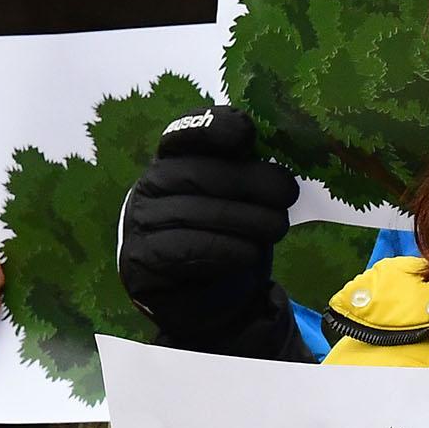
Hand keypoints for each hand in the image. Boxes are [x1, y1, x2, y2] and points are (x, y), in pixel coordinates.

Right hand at [117, 105, 298, 346]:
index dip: (212, 127)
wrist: (204, 300)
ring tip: (277, 228)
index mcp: (173, 159)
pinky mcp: (142, 259)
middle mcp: (151, 184)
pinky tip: (249, 252)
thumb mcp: (242, 199)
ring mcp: (141, 221)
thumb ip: (251, 173)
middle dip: (250, 181)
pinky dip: (225, 249)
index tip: (247, 133)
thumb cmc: (227, 236)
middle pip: (198, 173)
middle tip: (287, 194)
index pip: (184, 132)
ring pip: (194, 211)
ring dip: (245, 219)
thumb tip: (282, 167)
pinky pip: (185, 248)